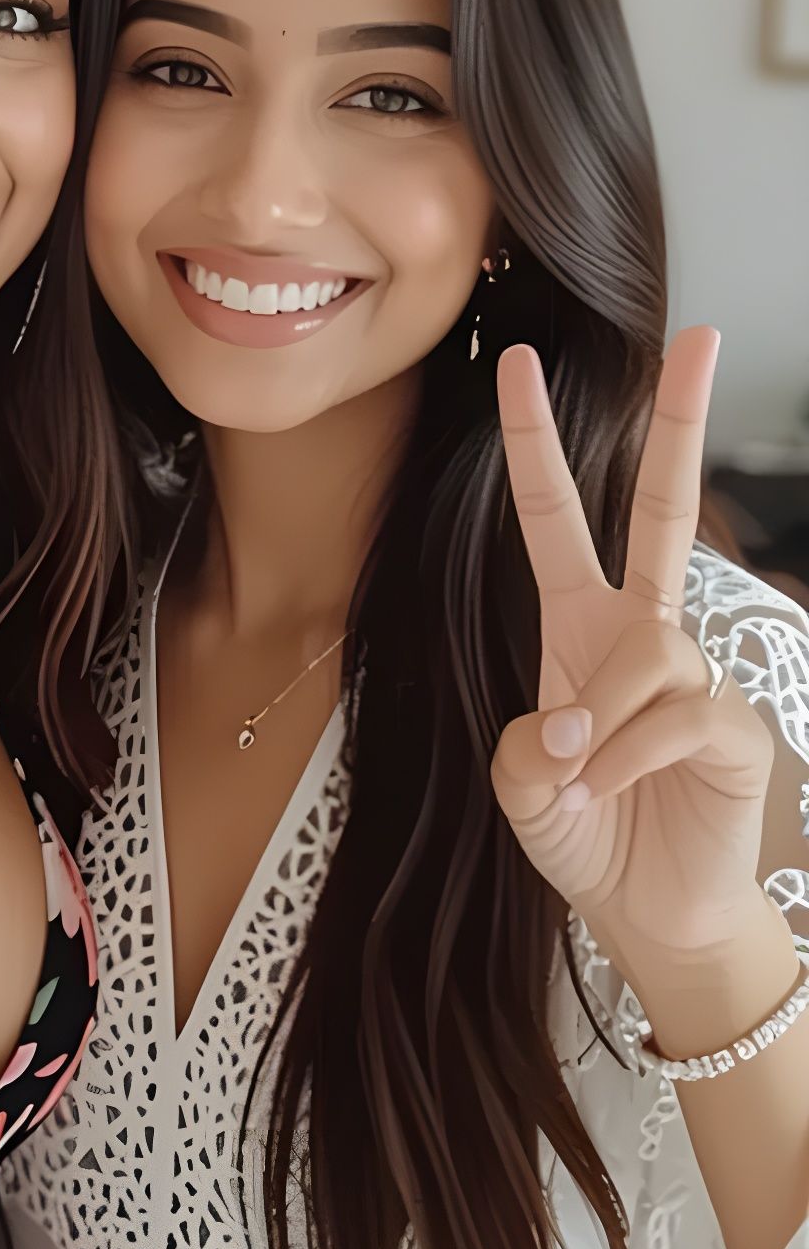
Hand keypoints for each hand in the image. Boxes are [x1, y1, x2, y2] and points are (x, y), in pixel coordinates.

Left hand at [490, 329, 776, 992]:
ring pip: (643, 653)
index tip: (516, 363)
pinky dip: (627, 755)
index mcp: (578, 626)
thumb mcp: (518, 789)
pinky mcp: (732, 722)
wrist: (649, 913)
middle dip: (680, 422)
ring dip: (595, 725)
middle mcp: (641, 632)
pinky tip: (614, 790)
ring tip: (584, 781)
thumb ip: (523, 748)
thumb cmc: (586, 836)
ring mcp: (695, 672)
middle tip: (701, 335)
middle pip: (660, 508)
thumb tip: (568, 724)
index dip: (535, 443)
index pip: (554, 517)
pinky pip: (673, 712)